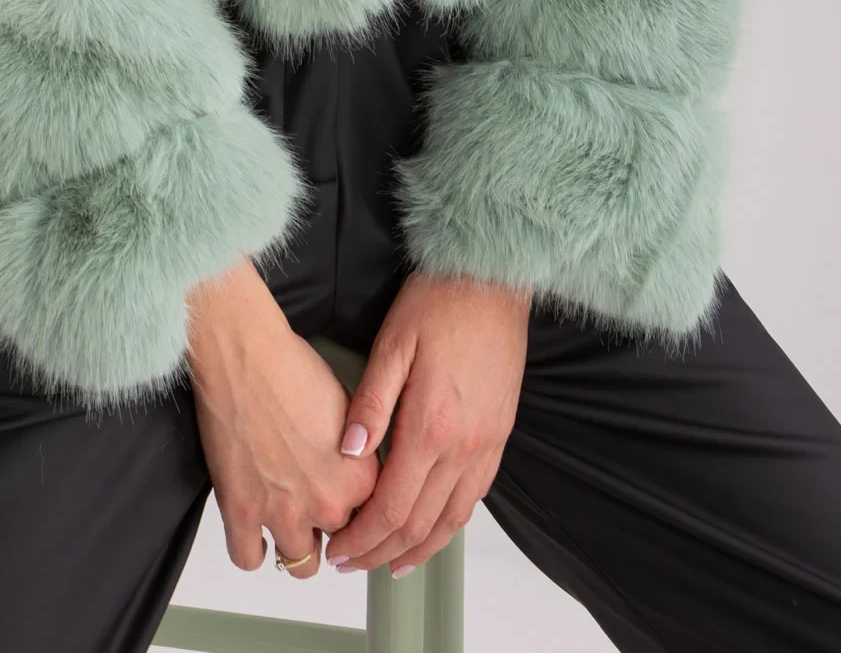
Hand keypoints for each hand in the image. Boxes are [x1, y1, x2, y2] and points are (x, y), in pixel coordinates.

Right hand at [186, 258, 379, 580]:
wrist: (243, 352)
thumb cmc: (290, 365)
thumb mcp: (349, 405)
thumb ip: (360, 449)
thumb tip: (357, 467)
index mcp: (359, 477)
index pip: (374, 518)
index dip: (360, 508)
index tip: (350, 504)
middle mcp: (326, 502)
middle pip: (339, 540)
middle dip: (328, 525)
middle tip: (314, 503)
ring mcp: (282, 512)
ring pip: (301, 565)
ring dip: (296, 546)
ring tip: (289, 525)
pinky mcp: (241, 512)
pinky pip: (249, 559)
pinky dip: (252, 550)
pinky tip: (254, 532)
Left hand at [323, 271, 530, 577]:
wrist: (492, 278)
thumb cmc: (440, 302)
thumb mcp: (391, 345)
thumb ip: (370, 404)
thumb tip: (348, 452)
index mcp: (431, 426)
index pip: (392, 507)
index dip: (363, 537)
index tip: (340, 550)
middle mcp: (464, 445)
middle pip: (420, 524)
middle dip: (382, 551)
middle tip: (353, 563)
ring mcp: (487, 444)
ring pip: (452, 520)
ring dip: (418, 549)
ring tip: (389, 562)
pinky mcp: (500, 435)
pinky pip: (475, 497)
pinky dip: (450, 524)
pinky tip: (433, 528)